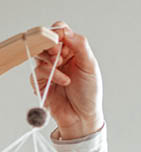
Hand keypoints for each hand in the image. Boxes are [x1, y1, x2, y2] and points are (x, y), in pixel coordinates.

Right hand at [30, 21, 103, 138]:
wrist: (83, 118)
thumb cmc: (89, 94)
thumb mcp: (91, 67)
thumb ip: (80, 46)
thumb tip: (65, 30)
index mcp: (72, 51)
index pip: (60, 31)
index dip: (58, 33)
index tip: (62, 41)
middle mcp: (59, 58)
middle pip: (46, 40)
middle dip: (51, 45)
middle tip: (58, 53)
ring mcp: (49, 69)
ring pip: (39, 53)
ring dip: (50, 60)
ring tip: (62, 68)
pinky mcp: (41, 82)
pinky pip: (37, 71)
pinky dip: (50, 74)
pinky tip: (64, 82)